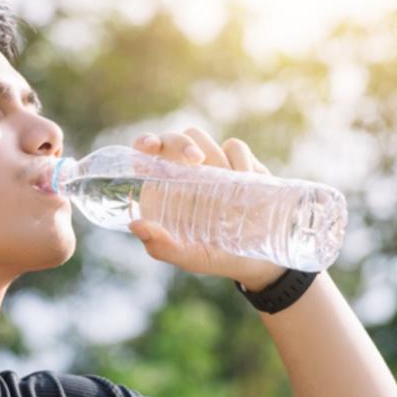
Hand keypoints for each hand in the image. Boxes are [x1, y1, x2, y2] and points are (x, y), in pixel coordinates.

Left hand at [128, 126, 286, 290]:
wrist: (260, 259)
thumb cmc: (217, 257)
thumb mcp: (188, 257)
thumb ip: (162, 246)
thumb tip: (135, 225)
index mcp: (164, 189)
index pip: (146, 155)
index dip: (144, 142)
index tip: (151, 146)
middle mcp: (184, 172)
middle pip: (172, 138)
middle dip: (181, 143)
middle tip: (195, 158)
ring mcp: (211, 165)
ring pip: (201, 137)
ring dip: (213, 154)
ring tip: (229, 180)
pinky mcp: (240, 162)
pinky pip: (234, 146)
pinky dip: (240, 158)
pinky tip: (245, 178)